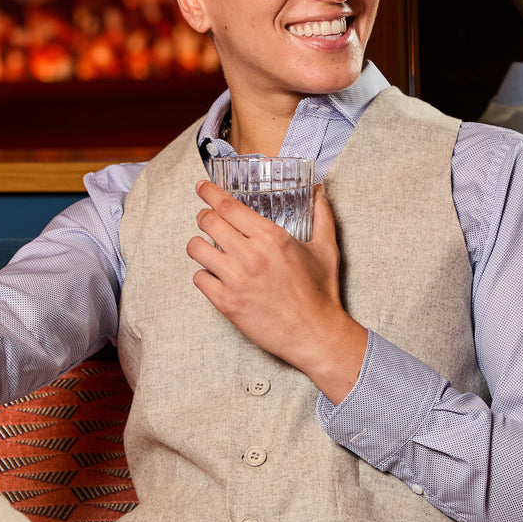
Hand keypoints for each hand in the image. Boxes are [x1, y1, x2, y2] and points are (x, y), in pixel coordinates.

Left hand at [187, 181, 367, 402]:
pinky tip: (215, 275)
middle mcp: (250, 256)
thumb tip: (319, 190)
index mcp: (271, 238)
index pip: (228, 206)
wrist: (316, 334)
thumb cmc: (321, 293)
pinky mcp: (226, 303)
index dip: (210, 193)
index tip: (202, 187)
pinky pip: (199, 279)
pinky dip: (204, 274)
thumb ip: (321, 215)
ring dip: (199, 245)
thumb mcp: (326, 248)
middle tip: (208, 219)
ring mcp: (235, 280)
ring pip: (196, 249)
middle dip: (204, 216)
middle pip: (208, 222)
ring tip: (208, 248)